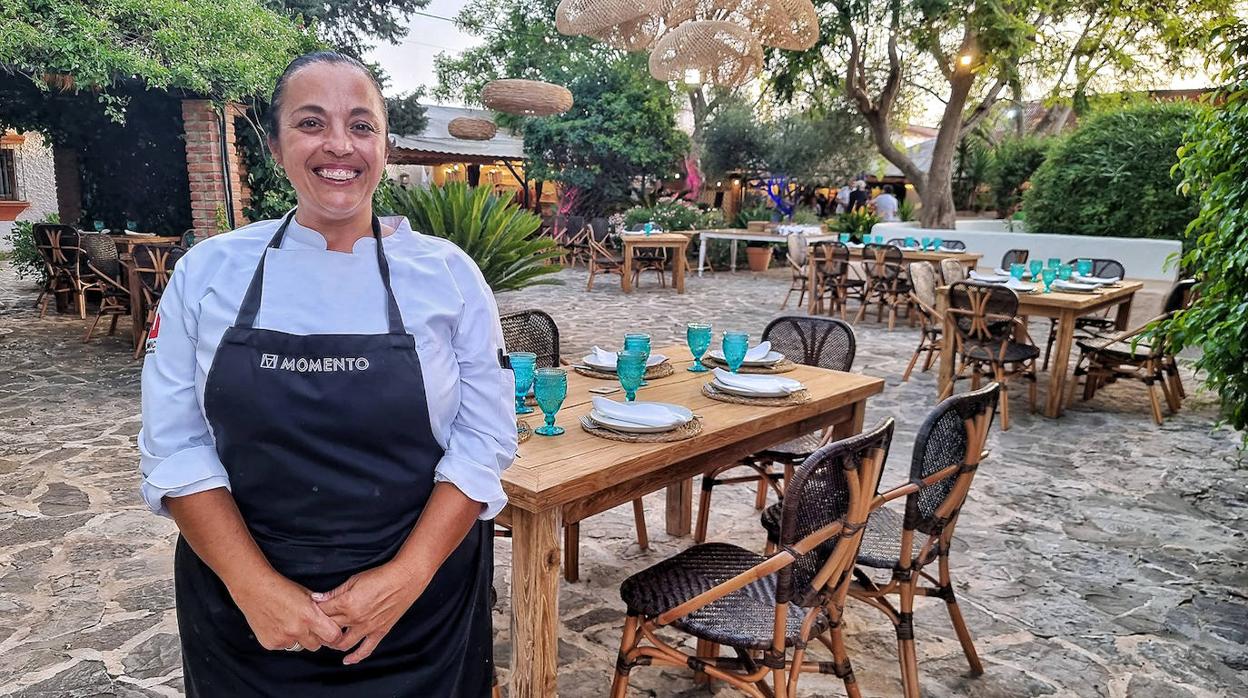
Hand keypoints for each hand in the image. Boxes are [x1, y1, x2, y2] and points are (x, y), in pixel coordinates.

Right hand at [229, 571, 341, 651]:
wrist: (254, 589)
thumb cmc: (281, 588)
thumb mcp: (307, 594)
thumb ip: (320, 609)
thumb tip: (333, 619)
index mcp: (310, 616)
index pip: (333, 636)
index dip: (334, 634)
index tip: (331, 631)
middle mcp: (297, 629)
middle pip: (317, 645)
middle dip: (316, 638)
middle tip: (309, 626)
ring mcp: (283, 638)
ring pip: (300, 647)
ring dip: (300, 639)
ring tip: (292, 623)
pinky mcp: (271, 643)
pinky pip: (285, 646)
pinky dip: (284, 639)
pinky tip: (279, 625)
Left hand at [313, 562, 429, 664]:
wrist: (404, 579)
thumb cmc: (381, 576)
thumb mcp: (354, 579)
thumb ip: (335, 592)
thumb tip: (317, 598)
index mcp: (346, 603)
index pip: (322, 612)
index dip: (314, 612)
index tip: (310, 612)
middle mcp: (355, 618)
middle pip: (329, 629)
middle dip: (320, 628)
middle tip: (315, 627)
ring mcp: (367, 627)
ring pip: (343, 643)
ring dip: (333, 644)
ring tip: (328, 639)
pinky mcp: (379, 632)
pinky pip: (366, 649)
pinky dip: (355, 657)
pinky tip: (347, 660)